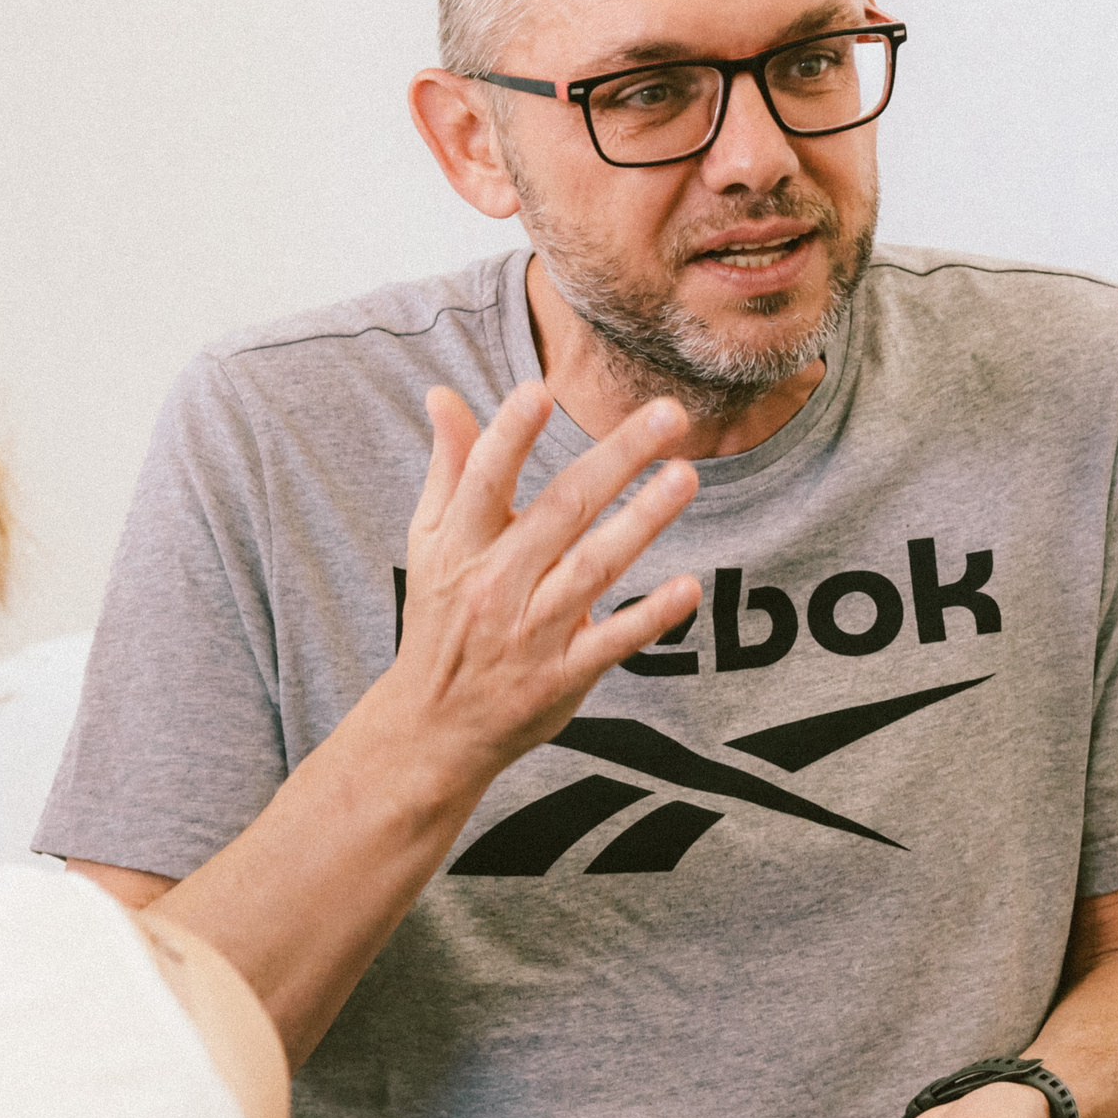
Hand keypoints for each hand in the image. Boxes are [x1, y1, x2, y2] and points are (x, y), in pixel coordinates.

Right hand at [369, 381, 700, 781]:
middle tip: (668, 414)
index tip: (538, 391)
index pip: (484, 481)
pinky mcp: (564, 675)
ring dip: (643, 520)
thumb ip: (450, 467)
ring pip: (594, 567)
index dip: (508, 437)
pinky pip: (613, 641)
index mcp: (461, 545)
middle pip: (562, 510)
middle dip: (616, 458)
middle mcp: (497, 583)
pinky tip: (687, 586)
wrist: (434, 726)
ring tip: (686, 475)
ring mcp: (533, 630)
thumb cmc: (441, 617)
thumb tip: (442, 394)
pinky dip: (650, 616)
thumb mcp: (429, 543)